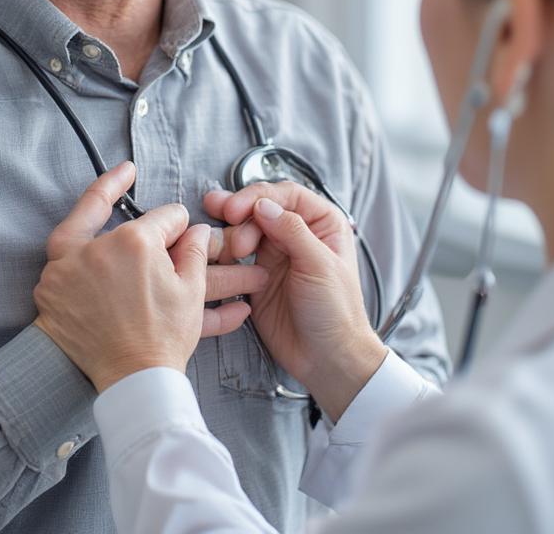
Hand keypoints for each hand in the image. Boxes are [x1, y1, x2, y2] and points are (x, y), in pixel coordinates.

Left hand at [34, 162, 267, 391]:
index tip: (185, 228)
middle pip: (111, 213)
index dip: (180, 223)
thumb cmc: (163, 339)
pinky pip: (61, 262)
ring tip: (104, 190)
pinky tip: (81, 242)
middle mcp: (96, 248)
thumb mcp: (191, 290)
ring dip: (89, 216)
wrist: (133, 381)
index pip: (163, 217)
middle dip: (119, 192)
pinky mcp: (51, 291)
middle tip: (125, 171)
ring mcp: (67, 269)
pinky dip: (72, 254)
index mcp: (135, 242)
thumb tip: (195, 229)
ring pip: (75, 231)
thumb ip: (195, 250)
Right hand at [204, 182, 386, 420]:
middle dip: (240, 213)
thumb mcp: (319, 266)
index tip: (237, 208)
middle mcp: (298, 232)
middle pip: (261, 207)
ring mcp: (277, 252)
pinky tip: (216, 250)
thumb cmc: (337, 312)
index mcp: (322, 222)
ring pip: (246, 227)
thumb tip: (263, 204)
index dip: (259, 196)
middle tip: (225, 221)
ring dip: (230, 230)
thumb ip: (292, 231)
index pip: (286, 194)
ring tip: (222, 242)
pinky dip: (224, 249)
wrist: (326, 358)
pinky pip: (236, 253)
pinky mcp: (257, 273)